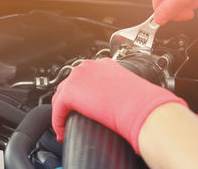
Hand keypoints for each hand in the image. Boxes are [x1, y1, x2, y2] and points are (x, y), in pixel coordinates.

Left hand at [51, 58, 186, 153]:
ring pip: (61, 97)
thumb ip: (115, 91)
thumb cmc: (140, 101)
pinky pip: (58, 110)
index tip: (82, 107)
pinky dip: (58, 123)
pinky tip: (63, 133)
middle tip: (69, 118)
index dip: (80, 94)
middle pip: (69, 85)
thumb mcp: (126, 90)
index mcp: (103, 64)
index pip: (83, 78)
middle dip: (68, 103)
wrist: (139, 106)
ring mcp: (77, 77)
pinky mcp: (70, 92)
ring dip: (62, 113)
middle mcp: (88, 67)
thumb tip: (115, 103)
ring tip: (65, 127)